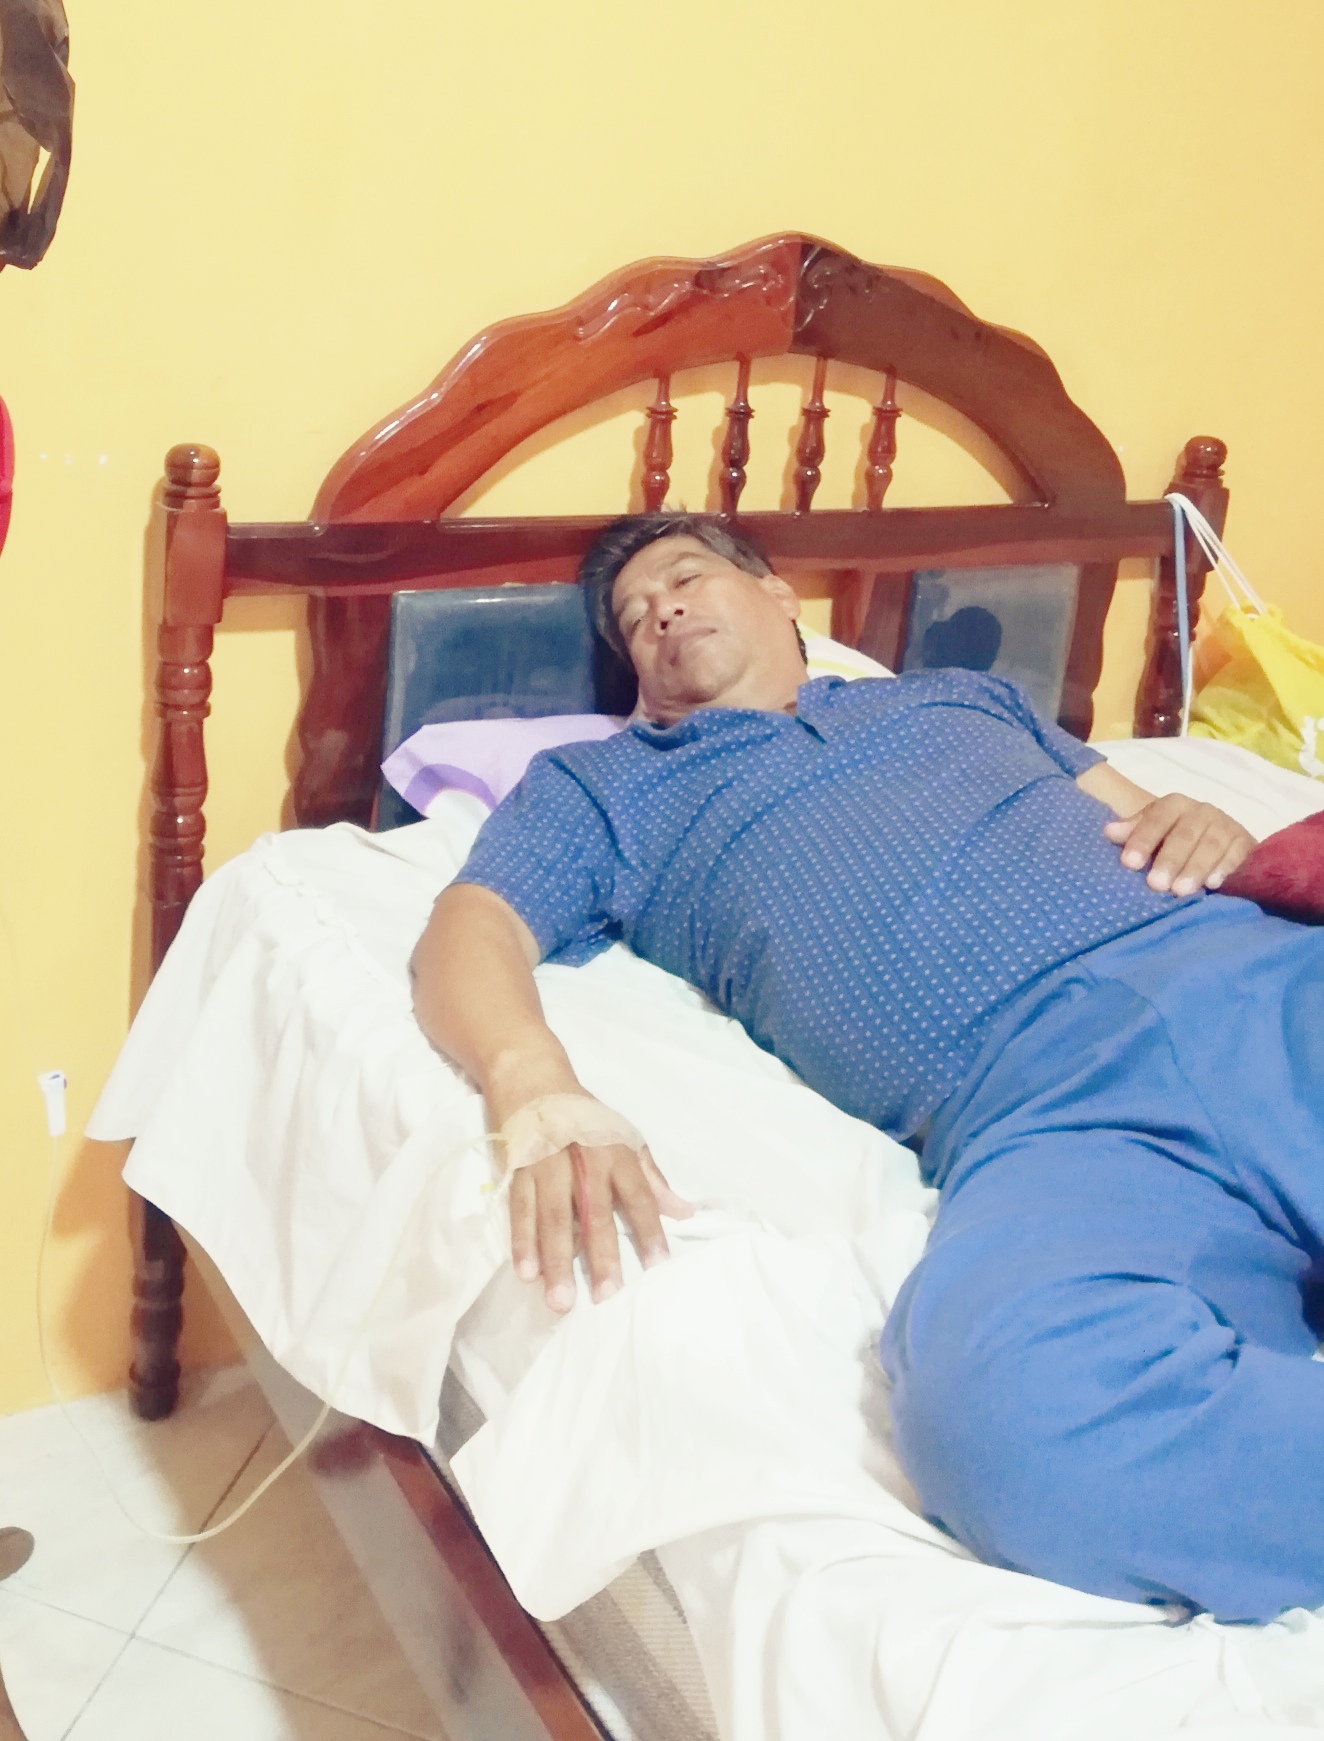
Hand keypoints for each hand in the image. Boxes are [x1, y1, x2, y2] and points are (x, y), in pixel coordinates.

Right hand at [508, 1130, 691, 1314]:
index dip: (649, 1231)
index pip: (639, 1197)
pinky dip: (522, 1242)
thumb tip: (683, 1211)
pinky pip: (520, 1210)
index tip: (657, 1267)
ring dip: (556, 1260)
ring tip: (560, 1300)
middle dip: (600, 1256)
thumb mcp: (625, 1138)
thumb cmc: (585, 1118)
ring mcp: (548, 1166)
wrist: (533, 1080)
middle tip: (606, 1296)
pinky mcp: (518, 1170)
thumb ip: (651, 1179)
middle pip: (595, 1213)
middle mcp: (585, 1161)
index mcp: (617, 1153)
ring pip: (554, 1218)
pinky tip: (527, 1273)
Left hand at [1104, 795, 1253, 894]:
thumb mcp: (1153, 834)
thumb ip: (1133, 832)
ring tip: (1181, 891)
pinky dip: (1225, 868)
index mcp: (1174, 805)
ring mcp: (1226, 825)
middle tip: (1156, 885)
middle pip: (1185, 833)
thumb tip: (1109, 831)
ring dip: (1195, 868)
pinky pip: (1237, 853)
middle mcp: (1201, 811)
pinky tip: (1214, 884)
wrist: (1221, 842)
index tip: (1128, 863)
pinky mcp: (1245, 842)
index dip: (1143, 839)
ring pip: (1211, 845)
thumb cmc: (1175, 840)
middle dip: (1170, 859)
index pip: (1157, 818)